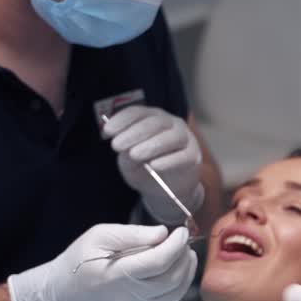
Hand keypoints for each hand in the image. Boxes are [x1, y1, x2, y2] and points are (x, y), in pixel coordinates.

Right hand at [7, 224, 196, 300]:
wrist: (62, 297)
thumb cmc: (78, 262)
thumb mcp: (99, 236)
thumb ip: (133, 234)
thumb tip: (163, 233)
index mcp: (118, 275)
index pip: (159, 261)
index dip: (176, 245)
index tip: (182, 231)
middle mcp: (129, 298)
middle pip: (171, 278)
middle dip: (184, 257)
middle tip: (184, 241)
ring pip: (174, 295)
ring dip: (186, 273)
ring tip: (186, 255)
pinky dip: (178, 289)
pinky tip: (177, 274)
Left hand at [103, 106, 203, 223]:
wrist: (166, 188)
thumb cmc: (145, 168)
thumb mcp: (129, 162)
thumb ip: (126, 154)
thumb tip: (125, 148)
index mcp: (152, 119)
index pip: (138, 113)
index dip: (122, 120)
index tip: (107, 131)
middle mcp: (170, 123)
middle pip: (155, 122)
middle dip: (134, 133)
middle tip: (116, 145)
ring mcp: (184, 138)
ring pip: (172, 136)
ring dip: (152, 144)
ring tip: (134, 154)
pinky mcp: (193, 156)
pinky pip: (183, 156)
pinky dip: (169, 160)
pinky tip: (155, 165)